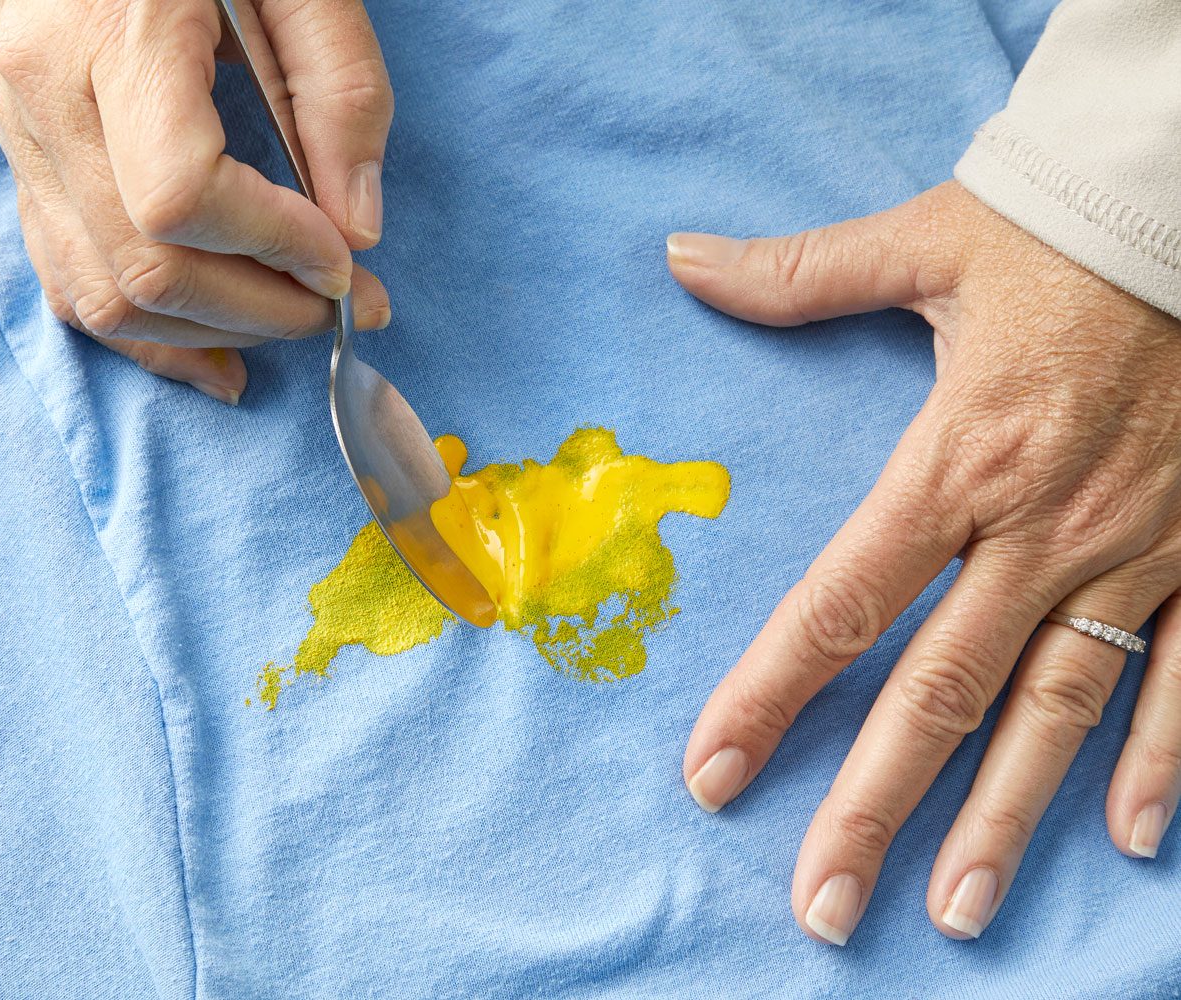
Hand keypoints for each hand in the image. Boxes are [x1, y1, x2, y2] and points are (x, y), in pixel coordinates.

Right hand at [0, 0, 393, 403]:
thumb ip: (340, 92)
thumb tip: (357, 227)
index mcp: (113, 37)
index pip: (182, 196)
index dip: (275, 245)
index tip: (344, 257)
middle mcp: (46, 100)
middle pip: (144, 266)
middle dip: (260, 309)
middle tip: (338, 303)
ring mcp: (23, 142)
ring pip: (102, 298)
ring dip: (214, 333)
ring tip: (293, 320)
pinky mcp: (28, 171)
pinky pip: (72, 288)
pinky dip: (153, 340)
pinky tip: (222, 358)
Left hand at [669, 181, 1180, 943]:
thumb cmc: (1061, 225)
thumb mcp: (926, 244)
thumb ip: (799, 274)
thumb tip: (682, 257)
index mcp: (956, 456)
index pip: (840, 602)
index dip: (769, 696)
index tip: (714, 778)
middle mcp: (1041, 523)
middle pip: (940, 690)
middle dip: (875, 806)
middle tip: (823, 906)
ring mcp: (1137, 545)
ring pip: (1060, 707)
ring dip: (1005, 817)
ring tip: (956, 910)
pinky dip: (1164, 757)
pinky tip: (1126, 833)